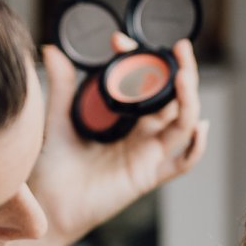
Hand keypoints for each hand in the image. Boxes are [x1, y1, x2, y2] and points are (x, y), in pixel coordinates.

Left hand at [32, 35, 208, 244]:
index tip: (120, 41)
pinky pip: (181, 163)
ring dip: (189, 100)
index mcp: (123, 119)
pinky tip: (199, 127)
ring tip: (185, 77)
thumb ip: (61, 86)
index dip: (139, 60)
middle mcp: (139, 134)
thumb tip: (52, 50)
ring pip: (182, 124)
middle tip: (179, 48)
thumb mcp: (58, 119)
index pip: (143, 83)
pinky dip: (195, 146)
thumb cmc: (51, 168)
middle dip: (179, 72)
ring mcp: (146, 154)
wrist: (46, 204)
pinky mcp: (147, 176)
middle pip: (172, 99)